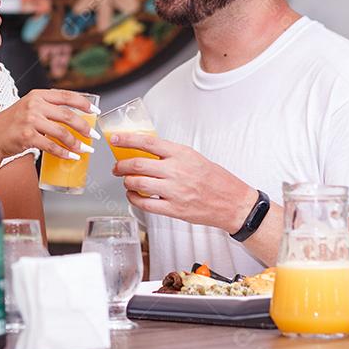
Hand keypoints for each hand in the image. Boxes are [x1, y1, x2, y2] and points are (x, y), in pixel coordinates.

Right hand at [0, 89, 98, 162]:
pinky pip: (51, 146)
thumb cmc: (12, 123)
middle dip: (85, 127)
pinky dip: (64, 153)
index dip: (84, 103)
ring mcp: (30, 120)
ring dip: (76, 143)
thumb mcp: (29, 107)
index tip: (95, 111)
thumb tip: (75, 116)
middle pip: (68, 115)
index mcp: (37, 95)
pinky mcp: (27, 136)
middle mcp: (34, 105)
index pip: (66, 96)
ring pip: (62, 132)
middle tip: (93, 135)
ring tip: (84, 149)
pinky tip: (71, 156)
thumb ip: (48, 108)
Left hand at [109, 132, 253, 231]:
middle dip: (120, 166)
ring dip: (126, 182)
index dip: (127, 139)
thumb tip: (145, 151)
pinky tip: (133, 195)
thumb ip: (171, 155)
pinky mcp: (174, 209)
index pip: (147, 142)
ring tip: (126, 181)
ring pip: (137, 183)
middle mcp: (176, 171)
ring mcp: (174, 191)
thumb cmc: (216, 180)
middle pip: (137, 165)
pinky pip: (145, 204)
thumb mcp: (194, 158)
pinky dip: (133, 198)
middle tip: (117, 167)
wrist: (234, 203)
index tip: (115, 139)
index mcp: (182, 154)